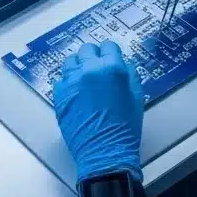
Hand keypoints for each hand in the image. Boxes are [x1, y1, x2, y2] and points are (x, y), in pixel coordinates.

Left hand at [52, 42, 143, 182]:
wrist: (104, 151)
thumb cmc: (124, 127)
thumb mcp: (136, 96)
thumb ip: (129, 74)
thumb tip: (122, 63)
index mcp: (111, 69)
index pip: (108, 46)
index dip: (111, 53)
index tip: (111, 58)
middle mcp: (89, 70)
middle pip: (87, 49)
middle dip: (94, 56)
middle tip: (98, 68)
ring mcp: (71, 82)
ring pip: (71, 61)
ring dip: (79, 66)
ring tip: (86, 79)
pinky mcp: (59, 94)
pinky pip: (62, 79)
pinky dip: (69, 81)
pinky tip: (77, 92)